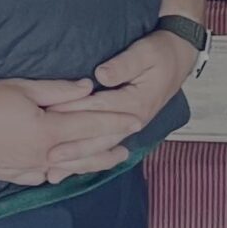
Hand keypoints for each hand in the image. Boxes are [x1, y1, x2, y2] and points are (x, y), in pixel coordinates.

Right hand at [0, 77, 146, 186]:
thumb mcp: (24, 88)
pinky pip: (41, 177)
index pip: (92, 126)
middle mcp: (41, 156)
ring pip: (65, 169)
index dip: (116, 123)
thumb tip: (87, 88)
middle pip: (84, 154)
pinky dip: (57, 173)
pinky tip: (63, 171)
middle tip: (128, 149)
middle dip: (109, 150)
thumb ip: (60, 90)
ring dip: (88, 164)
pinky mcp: (10, 174)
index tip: (136, 120)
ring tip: (105, 161)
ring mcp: (25, 168)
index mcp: (48, 132)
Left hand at [45, 31, 199, 176]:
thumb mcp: (145, 53)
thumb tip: (102, 75)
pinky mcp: (124, 129)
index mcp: (136, 102)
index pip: (99, 109)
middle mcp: (133, 121)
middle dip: (74, 150)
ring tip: (55, 174)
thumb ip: (124, 65)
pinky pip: (104, 150)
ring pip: (102, 151)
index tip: (50, 117)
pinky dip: (86, 162)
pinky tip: (70, 171)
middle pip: (100, 140)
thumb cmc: (160, 54)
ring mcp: (130, 128)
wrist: (177, 60)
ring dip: (78, 163)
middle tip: (49, 158)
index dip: (74, 112)